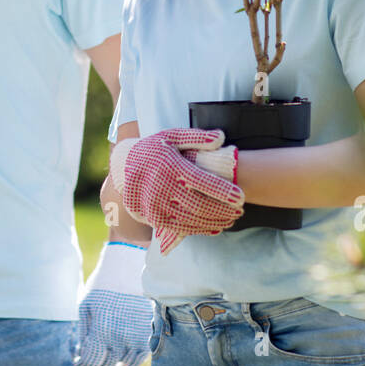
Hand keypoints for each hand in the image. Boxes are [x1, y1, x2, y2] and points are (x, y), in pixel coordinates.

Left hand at [74, 242, 153, 365]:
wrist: (130, 266)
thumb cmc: (103, 283)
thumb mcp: (86, 305)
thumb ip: (84, 332)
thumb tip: (82, 353)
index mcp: (100, 330)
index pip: (88, 362)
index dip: (82, 365)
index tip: (80, 362)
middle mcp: (119, 337)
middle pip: (105, 363)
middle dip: (98, 357)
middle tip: (95, 348)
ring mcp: (135, 337)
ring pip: (122, 364)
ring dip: (112, 362)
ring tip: (108, 357)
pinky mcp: (147, 334)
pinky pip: (139, 358)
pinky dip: (129, 364)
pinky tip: (120, 365)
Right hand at [110, 128, 243, 254]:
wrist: (124, 167)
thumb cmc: (154, 149)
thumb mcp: (171, 136)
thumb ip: (197, 137)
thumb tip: (221, 137)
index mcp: (170, 166)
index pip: (201, 181)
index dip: (223, 191)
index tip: (241, 197)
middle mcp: (162, 187)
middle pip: (199, 205)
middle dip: (223, 210)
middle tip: (240, 210)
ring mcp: (156, 205)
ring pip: (191, 220)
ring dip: (215, 221)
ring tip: (231, 218)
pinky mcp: (153, 218)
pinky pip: (180, 228)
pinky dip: (200, 229)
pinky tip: (215, 227)